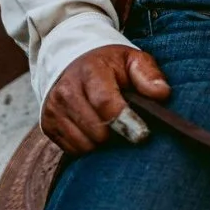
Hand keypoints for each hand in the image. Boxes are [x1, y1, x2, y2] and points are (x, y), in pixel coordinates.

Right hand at [40, 45, 169, 154]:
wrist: (72, 60)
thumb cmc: (109, 64)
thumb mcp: (132, 59)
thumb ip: (148, 74)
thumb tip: (162, 94)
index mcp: (90, 71)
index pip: (105, 103)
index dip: (125, 122)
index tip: (142, 135)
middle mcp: (66, 90)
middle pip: (96, 130)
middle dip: (116, 133)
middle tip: (125, 124)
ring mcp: (54, 109)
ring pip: (84, 144)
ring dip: (101, 142)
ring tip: (109, 125)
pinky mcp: (47, 125)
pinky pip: (72, 149)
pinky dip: (87, 145)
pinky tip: (93, 129)